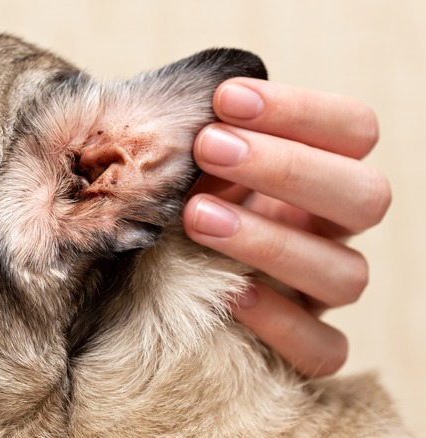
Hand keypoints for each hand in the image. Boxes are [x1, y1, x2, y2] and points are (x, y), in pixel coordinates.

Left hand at [183, 78, 390, 376]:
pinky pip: (324, 350)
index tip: (225, 98)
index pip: (354, 130)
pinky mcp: (308, 348)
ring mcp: (323, 292)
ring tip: (196, 216)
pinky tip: (231, 295)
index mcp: (320, 175)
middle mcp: (333, 231)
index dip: (300, 110)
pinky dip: (282, 323)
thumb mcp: (187, 167)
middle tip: (208, 148)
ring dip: (272, 241)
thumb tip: (191, 105)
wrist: (153, 289)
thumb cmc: (174, 206)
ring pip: (346, 274)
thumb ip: (200, 140)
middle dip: (287, 167)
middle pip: (365, 197)